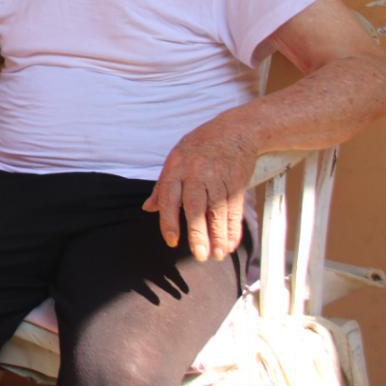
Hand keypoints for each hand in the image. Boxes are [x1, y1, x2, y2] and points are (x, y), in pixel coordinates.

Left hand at [142, 117, 258, 261]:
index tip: (171, 240)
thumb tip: (148, 208)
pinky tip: (230, 243)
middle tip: (198, 254)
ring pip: (218, 211)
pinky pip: (234, 209)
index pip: (169, 196)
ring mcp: (219, 178)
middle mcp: (197, 173)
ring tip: (216, 254)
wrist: (234, 130)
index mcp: (177, 167)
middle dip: (197, 232)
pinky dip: (234, 228)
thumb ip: (162, 186)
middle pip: (196, 205)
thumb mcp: (176, 159)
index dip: (169, 219)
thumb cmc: (200, 146)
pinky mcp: (237, 183)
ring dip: (218, 235)